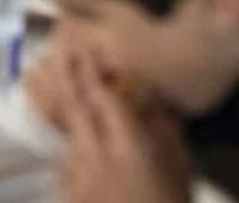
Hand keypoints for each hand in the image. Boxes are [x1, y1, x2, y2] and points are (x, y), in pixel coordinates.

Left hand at [51, 49, 191, 202]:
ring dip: (63, 108)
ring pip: (67, 133)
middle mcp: (98, 156)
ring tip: (57, 82)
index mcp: (131, 148)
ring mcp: (78, 176)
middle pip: (76, 106)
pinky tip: (73, 145)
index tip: (89, 50)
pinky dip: (69, 149)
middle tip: (63, 50)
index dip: (96, 72)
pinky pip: (64, 163)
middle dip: (70, 76)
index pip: (107, 99)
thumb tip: (155, 103)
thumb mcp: (181, 170)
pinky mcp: (68, 194)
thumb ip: (166, 133)